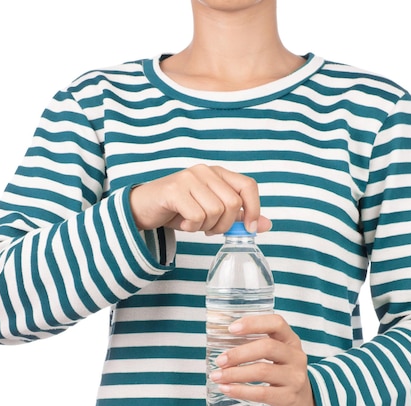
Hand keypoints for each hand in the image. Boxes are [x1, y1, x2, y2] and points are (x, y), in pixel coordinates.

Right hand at [129, 164, 271, 234]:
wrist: (143, 208)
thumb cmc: (179, 210)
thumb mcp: (212, 213)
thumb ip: (238, 217)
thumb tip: (267, 225)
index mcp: (218, 173)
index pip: (248, 186)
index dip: (254, 209)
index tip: (250, 228)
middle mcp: (205, 171)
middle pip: (233, 204)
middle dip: (224, 225)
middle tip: (210, 229)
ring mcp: (189, 178)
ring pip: (216, 212)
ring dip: (206, 226)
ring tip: (194, 224)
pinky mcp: (174, 190)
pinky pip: (197, 216)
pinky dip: (192, 227)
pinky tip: (183, 223)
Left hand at [208, 314, 318, 405]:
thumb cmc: (282, 375)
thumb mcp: (277, 356)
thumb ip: (257, 346)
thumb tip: (219, 343)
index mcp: (291, 340)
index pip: (276, 323)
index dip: (253, 323)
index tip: (231, 329)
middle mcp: (296, 357)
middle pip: (267, 347)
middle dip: (239, 353)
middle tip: (220, 361)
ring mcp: (295, 378)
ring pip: (262, 371)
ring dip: (235, 374)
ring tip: (217, 376)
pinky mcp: (289, 398)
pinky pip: (262, 393)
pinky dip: (240, 391)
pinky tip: (226, 389)